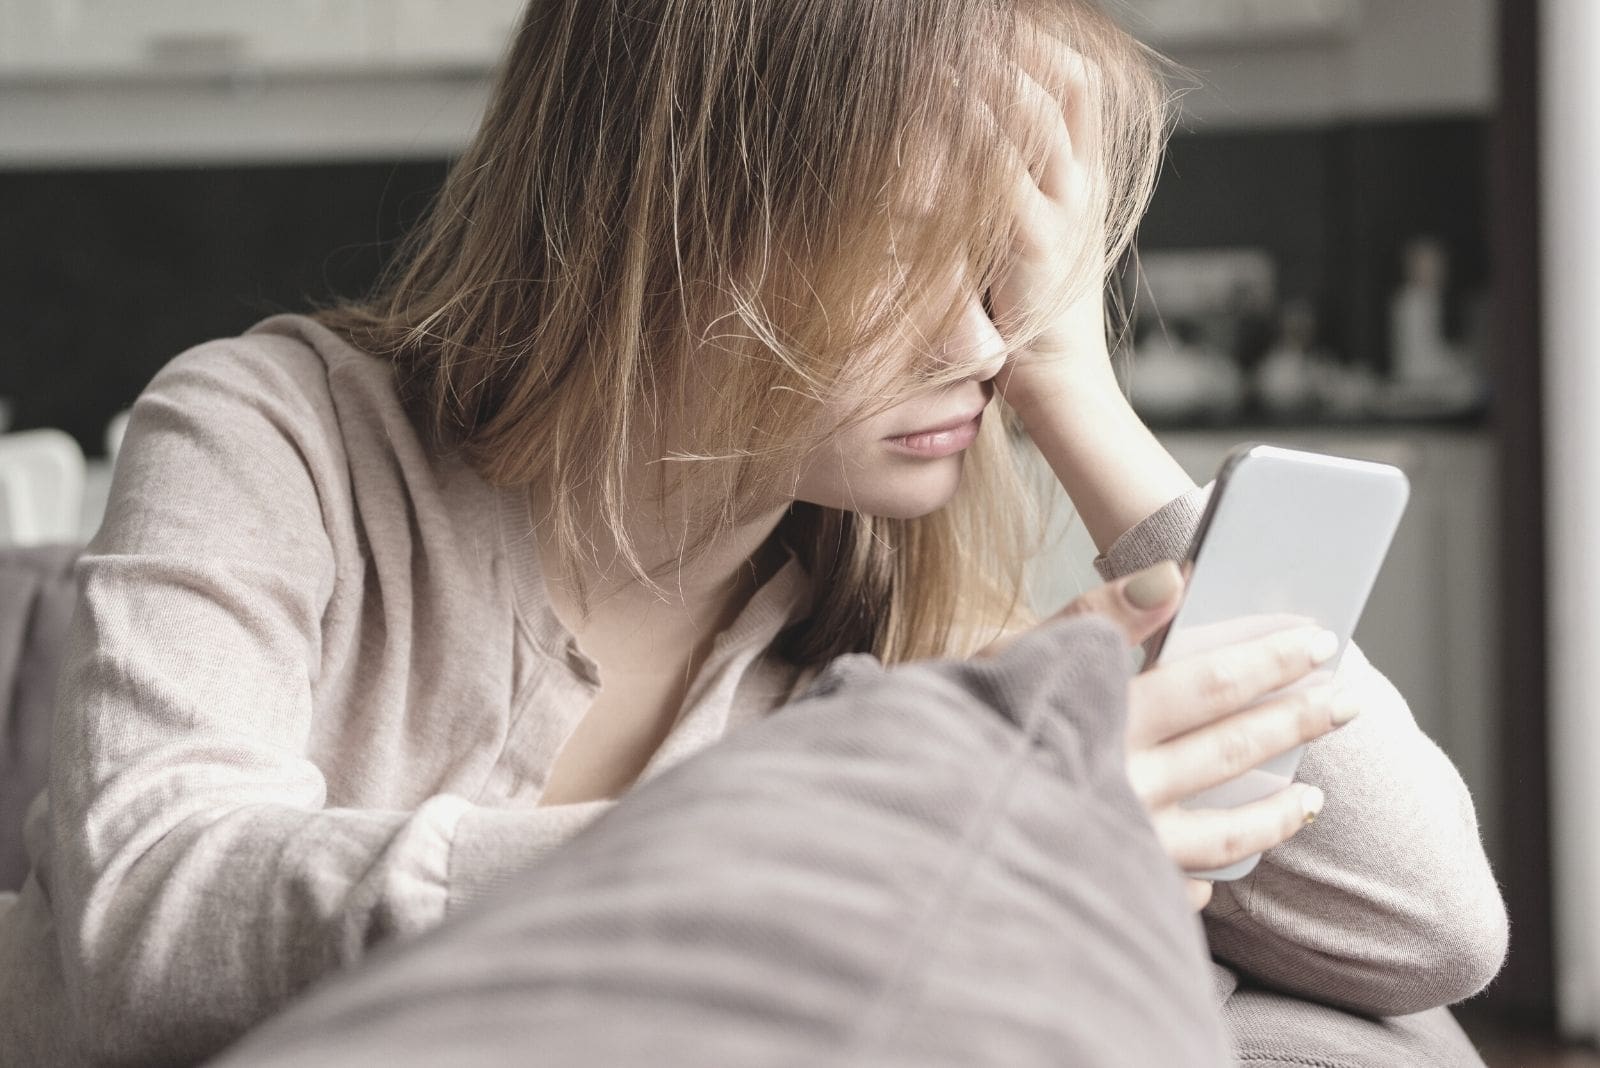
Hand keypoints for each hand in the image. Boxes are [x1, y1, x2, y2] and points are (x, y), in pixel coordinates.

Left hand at [974, 35, 1119, 422]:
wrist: (1065, 383)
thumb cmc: (1038, 319)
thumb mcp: (1041, 240)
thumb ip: (1024, 193)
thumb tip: (982, 150)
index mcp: (1087, 182)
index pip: (1081, 88)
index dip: (1043, 49)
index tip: (1001, 32)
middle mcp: (1081, 188)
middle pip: (1061, 87)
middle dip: (1012, 51)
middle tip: (964, 33)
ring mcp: (1062, 213)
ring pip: (1036, 119)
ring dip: (988, 82)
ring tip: (941, 61)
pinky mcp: (1033, 245)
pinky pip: (1001, 175)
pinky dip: (969, 142)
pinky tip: (935, 124)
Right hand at [976, 560, 1357, 911]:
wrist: (907, 822)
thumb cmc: (946, 725)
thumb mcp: (1009, 655)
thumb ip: (1093, 615)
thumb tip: (1174, 576)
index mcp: (1101, 717)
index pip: (1210, 683)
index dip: (1269, 660)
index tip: (1318, 640)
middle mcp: (1121, 784)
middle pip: (1231, 750)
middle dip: (1297, 720)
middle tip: (1347, 702)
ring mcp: (1118, 844)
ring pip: (1222, 832)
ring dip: (1275, 811)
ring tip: (1309, 799)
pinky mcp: (1104, 886)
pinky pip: (1171, 885)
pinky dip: (1201, 876)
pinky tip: (1214, 875)